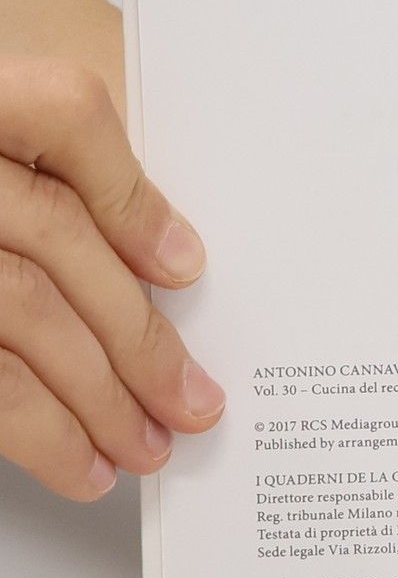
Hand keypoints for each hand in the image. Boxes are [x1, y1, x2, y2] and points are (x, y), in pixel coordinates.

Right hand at [0, 0, 222, 501]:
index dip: (133, 196)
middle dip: (139, 334)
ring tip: (149, 449)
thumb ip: (94, 166)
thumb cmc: (6, 164)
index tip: (190, 269)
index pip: (65, 114)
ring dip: (95, 397)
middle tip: (199, 404)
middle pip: (53, 234)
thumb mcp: (28, 129)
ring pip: (18, 310)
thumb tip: (189, 249)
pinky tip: (80, 463)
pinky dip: (35, 431)